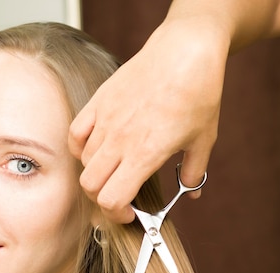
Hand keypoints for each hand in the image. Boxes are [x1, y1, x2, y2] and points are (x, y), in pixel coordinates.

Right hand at [68, 15, 229, 222]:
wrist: (185, 51)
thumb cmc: (199, 94)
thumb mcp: (204, 140)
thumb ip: (194, 172)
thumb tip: (192, 193)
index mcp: (145, 154)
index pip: (111, 199)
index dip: (117, 214)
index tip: (130, 213)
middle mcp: (120, 140)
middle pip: (91, 185)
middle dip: (104, 199)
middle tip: (120, 196)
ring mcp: (105, 119)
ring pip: (83, 161)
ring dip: (97, 173)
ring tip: (115, 168)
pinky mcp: (99, 102)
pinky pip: (75, 134)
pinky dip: (80, 148)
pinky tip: (97, 148)